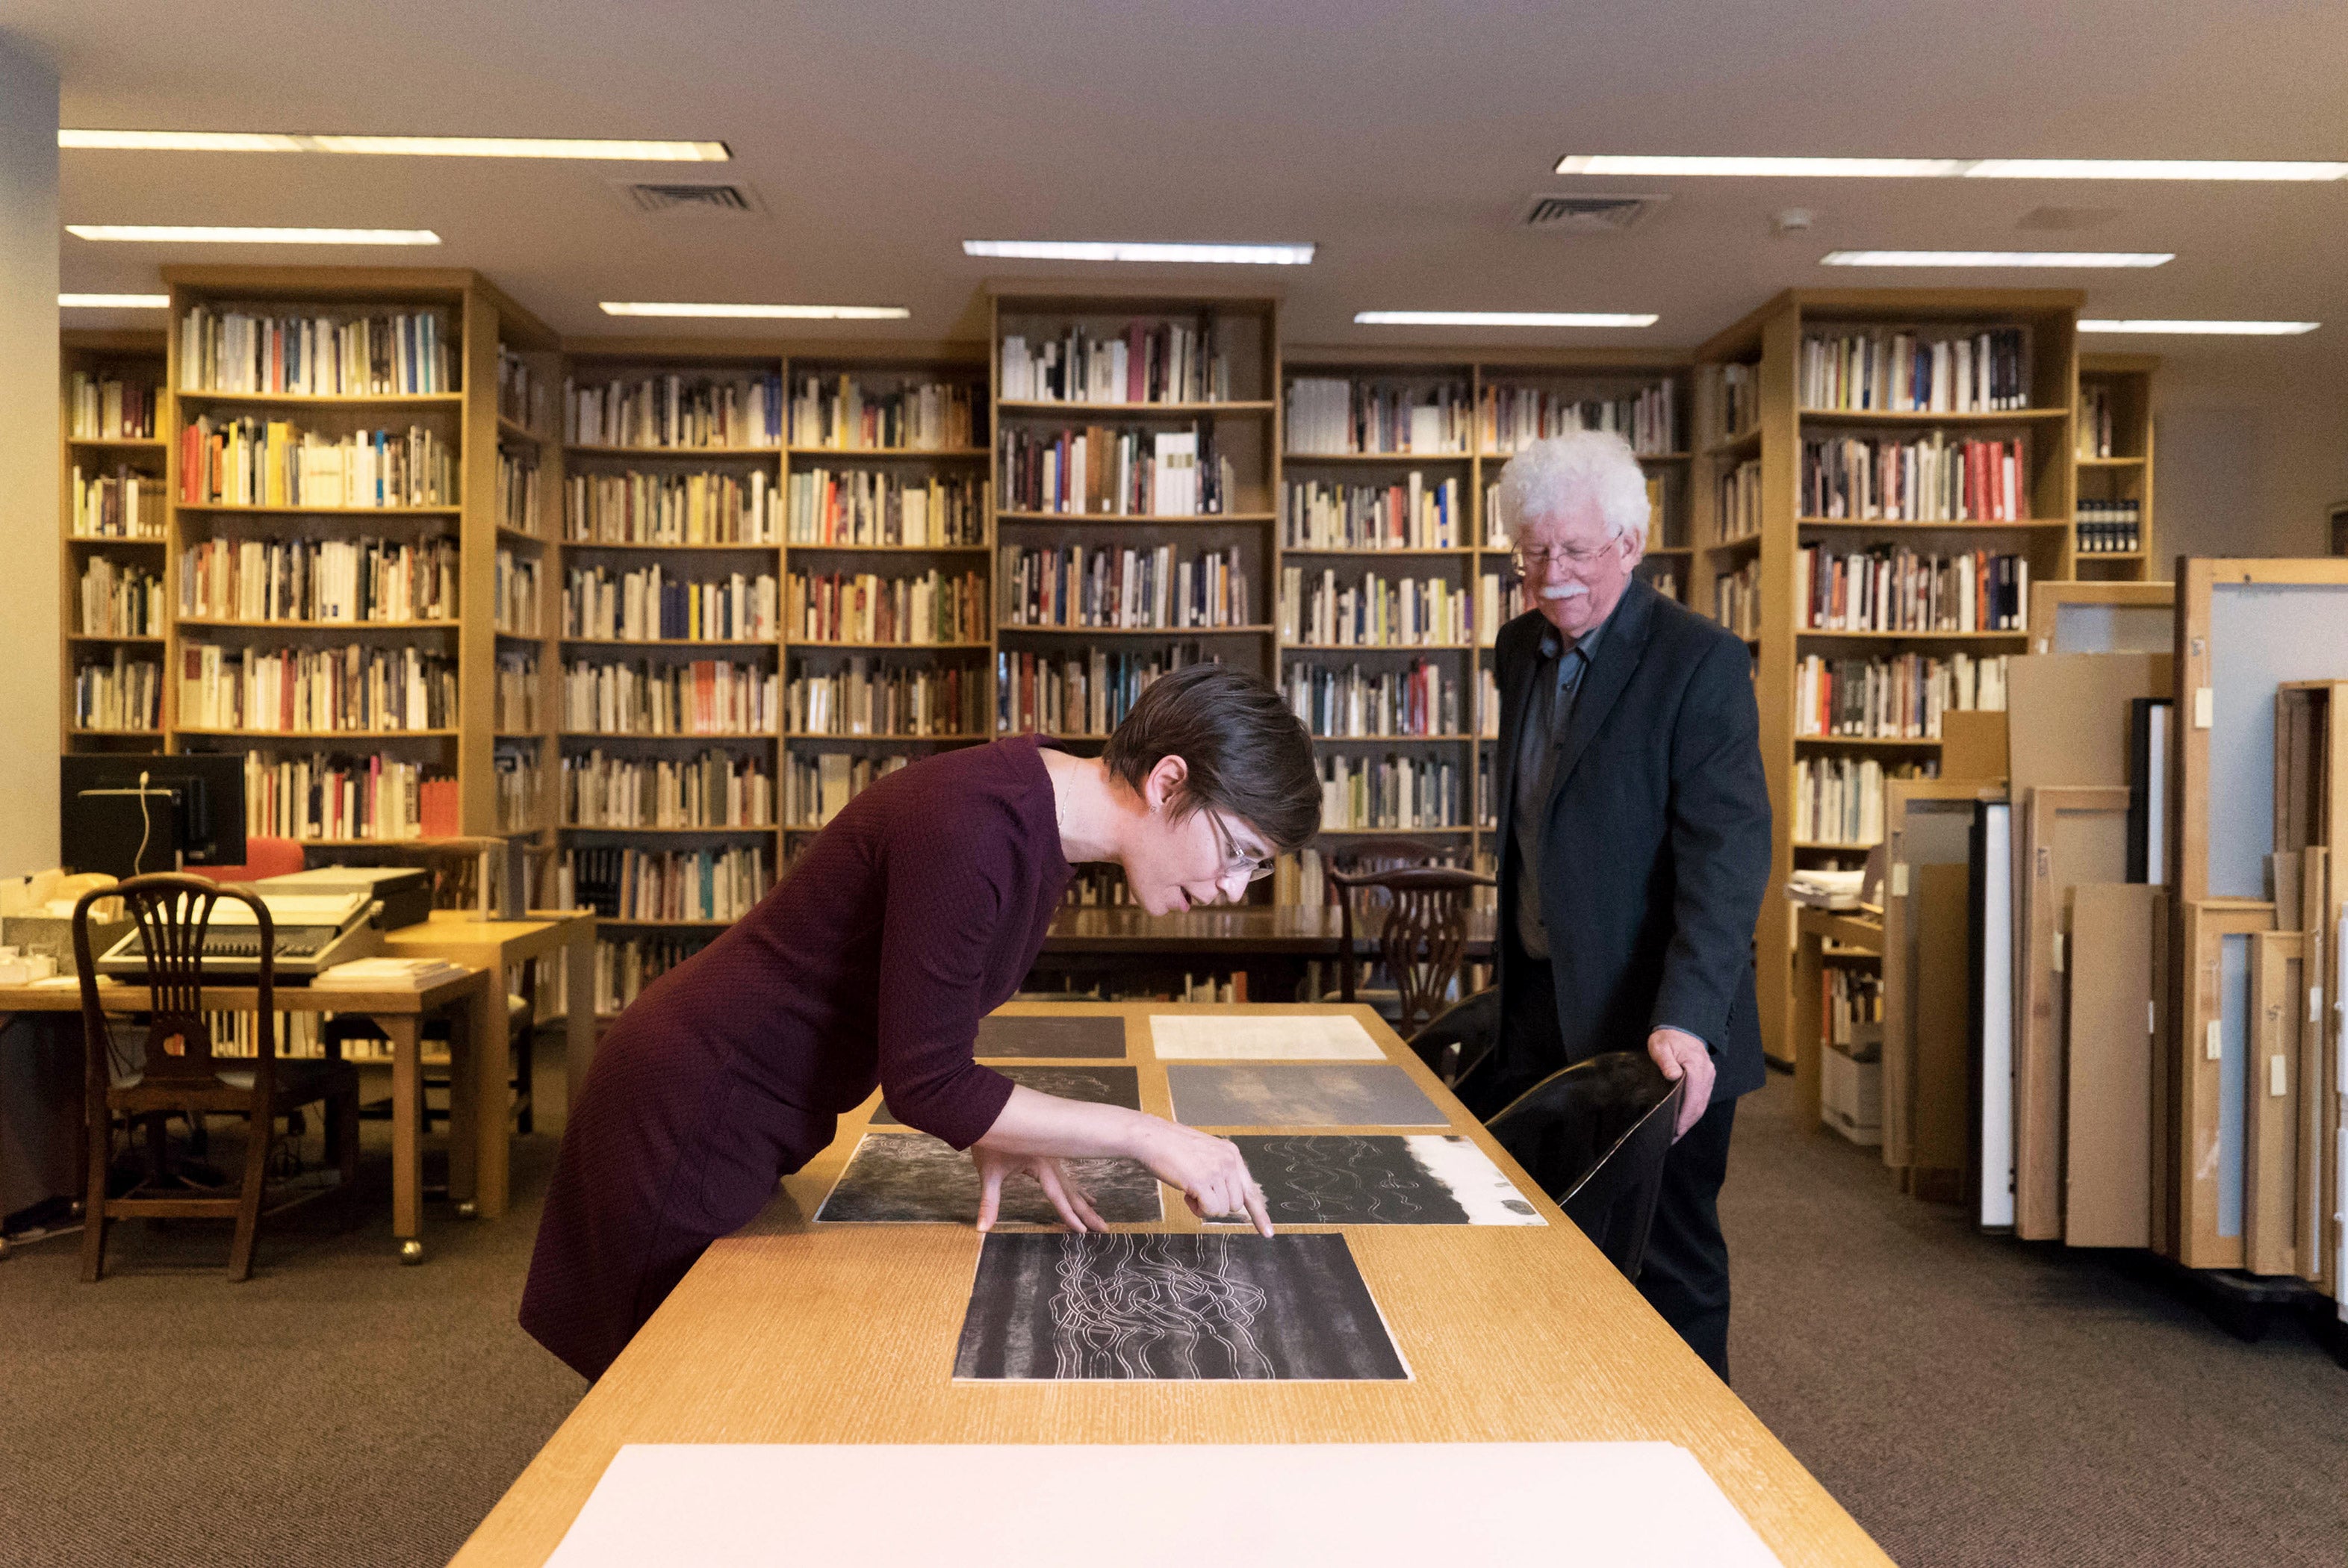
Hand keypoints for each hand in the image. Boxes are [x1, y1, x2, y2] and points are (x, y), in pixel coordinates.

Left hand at [972, 1146, 1105, 1233]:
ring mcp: (1051, 1158)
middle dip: (1087, 1212)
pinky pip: (1066, 1177)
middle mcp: (1051, 1162)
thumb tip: (982, 1228)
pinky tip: (1085, 1194)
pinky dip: (1075, 1188)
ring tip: (1097, 1211)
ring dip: (1083, 1200)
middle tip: (1103, 1227)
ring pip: (1071, 1184)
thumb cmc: (988, 1143)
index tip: (1083, 1231)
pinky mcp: (1048, 1157)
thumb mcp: (989, 1173)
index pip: (1058, 1196)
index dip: (1070, 1215)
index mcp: (1041, 1165)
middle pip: (1071, 1192)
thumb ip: (989, 1202)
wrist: (990, 1114)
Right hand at [1134, 1120, 1274, 1236]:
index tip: (1268, 1232)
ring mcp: (1216, 1171)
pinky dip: (1197, 1209)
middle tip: (1198, 1193)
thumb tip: (1226, 1200)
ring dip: (1205, 1207)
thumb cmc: (1172, 1148)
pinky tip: (1186, 1195)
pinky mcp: (1202, 1181)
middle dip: (1216, 1205)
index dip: (1259, 1214)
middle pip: (1235, 1205)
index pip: (1250, 1190)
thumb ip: (1219, 1171)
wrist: (1151, 1138)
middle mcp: (1228, 1161)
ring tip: (1190, 1190)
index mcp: (1231, 1154)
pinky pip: (1209, 1210)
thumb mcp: (1205, 1154)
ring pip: (1222, 1210)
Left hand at [1647, 1026, 1714, 1140]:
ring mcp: (1709, 1076)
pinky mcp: (1707, 1078)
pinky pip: (1702, 1098)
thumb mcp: (1660, 1046)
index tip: (1674, 1131)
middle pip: (1699, 1105)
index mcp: (1696, 1066)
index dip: (1684, 1117)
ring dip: (1690, 1120)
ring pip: (1702, 1104)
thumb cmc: (1667, 1038)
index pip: (1693, 1098)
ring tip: (1676, 1134)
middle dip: (1686, 1124)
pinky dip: (1694, 1111)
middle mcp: (1706, 1073)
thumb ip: (1666, 1061)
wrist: (1681, 1027)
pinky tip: (1684, 1120)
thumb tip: (1673, 1075)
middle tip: (1671, 1138)